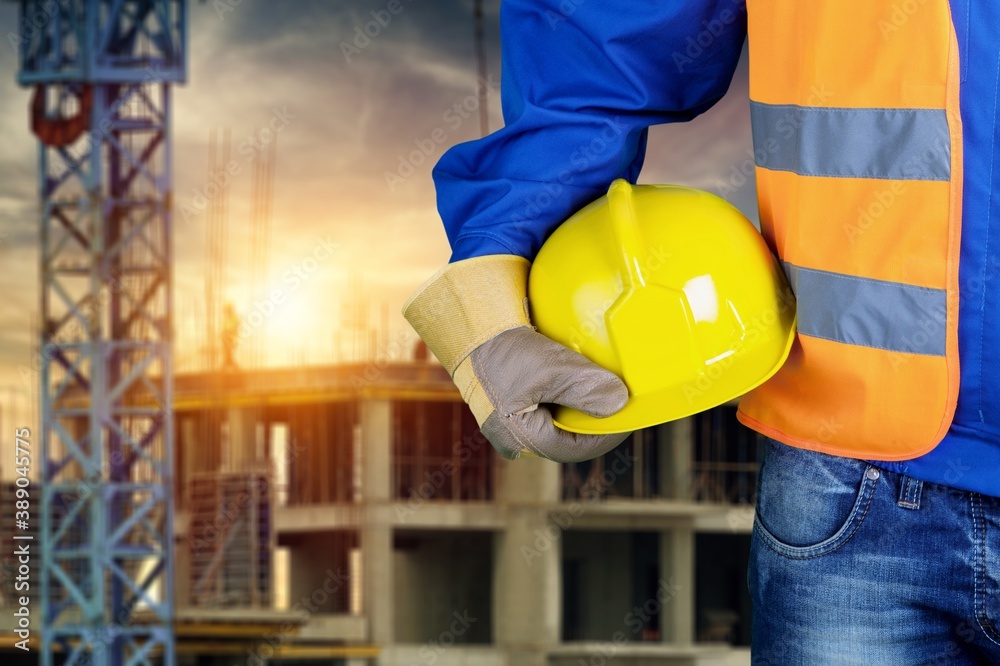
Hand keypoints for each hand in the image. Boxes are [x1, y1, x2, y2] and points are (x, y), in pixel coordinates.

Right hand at [403, 254, 630, 461]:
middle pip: (570, 435)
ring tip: (603, 384)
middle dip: (595, 418)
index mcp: (523, 440)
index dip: (610, 432)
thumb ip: (586, 387)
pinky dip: (567, 390)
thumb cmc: (505, 350)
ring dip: (582, 403)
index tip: (630, 413)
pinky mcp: (513, 402)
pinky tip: (581, 373)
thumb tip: (619, 402)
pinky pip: (548, 403)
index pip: (579, 447)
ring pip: (560, 419)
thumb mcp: (550, 368)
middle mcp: (516, 437)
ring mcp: (513, 421)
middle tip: (619, 397)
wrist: (471, 325)